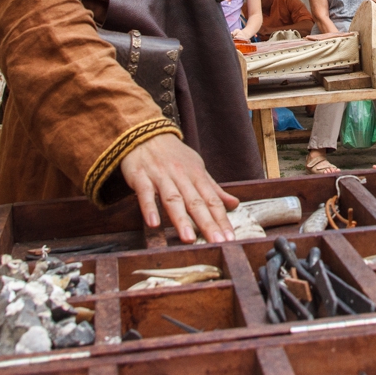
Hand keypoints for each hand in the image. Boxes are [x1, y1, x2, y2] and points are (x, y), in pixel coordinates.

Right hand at [117, 134, 239, 243]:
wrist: (144, 132)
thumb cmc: (172, 154)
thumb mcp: (196, 167)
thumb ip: (214, 189)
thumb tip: (235, 204)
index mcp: (196, 175)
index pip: (212, 201)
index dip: (222, 220)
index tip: (230, 238)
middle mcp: (181, 176)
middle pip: (196, 203)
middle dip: (207, 224)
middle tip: (217, 242)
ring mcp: (160, 176)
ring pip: (173, 200)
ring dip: (181, 220)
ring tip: (189, 239)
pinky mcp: (140, 176)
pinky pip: (145, 193)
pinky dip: (149, 208)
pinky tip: (153, 223)